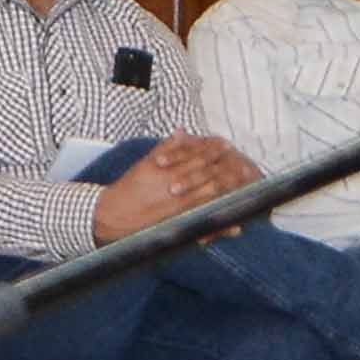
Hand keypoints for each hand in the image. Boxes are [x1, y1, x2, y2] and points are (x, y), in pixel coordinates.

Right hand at [89, 132, 251, 243]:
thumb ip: (166, 149)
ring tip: (246, 193)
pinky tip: (236, 227)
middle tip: (247, 167)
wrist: (112, 217)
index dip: (215, 151)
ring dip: (231, 195)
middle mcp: (176, 189)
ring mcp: (179, 209)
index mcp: (168, 172)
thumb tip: (182, 132)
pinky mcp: (179, 227)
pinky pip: (203, 227)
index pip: (198, 157)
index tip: (228, 147)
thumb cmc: (128, 189)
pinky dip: (221, 228)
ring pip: (212, 200)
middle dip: (230, 172)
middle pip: (210, 177)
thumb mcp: (144, 164)